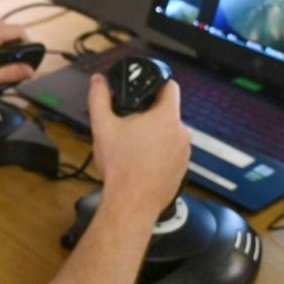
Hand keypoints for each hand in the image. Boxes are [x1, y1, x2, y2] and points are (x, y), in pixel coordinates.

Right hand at [87, 74, 190, 210]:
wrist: (132, 203)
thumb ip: (99, 98)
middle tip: (130, 126)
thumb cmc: (120, 165)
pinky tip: (142, 164)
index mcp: (167, 117)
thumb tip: (98, 80)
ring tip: (134, 148)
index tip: (144, 90)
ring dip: (156, 136)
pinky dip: (160, 154)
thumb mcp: (102, 127)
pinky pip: (172, 154)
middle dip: (150, 116)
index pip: (171, 87)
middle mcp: (182, 133)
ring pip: (170, 134)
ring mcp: (185, 153)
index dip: (157, 84)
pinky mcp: (183, 170)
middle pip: (167, 113)